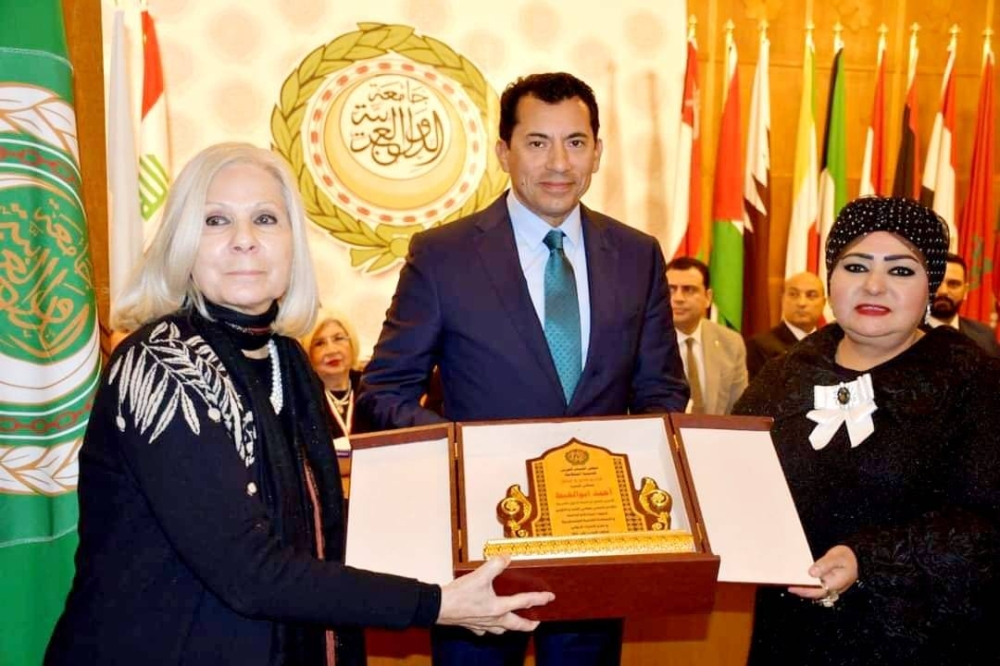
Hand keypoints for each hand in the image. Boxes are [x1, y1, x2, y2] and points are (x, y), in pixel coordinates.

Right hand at [437, 556, 554, 635]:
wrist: (439, 607)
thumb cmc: (458, 595)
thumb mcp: (480, 575)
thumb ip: (495, 564)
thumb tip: (507, 557)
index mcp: (499, 607)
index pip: (525, 602)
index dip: (539, 599)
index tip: (549, 597)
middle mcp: (494, 619)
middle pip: (517, 625)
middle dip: (530, 624)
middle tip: (537, 622)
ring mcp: (483, 625)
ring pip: (502, 629)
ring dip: (511, 627)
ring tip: (515, 623)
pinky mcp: (472, 626)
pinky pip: (486, 630)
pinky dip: (491, 627)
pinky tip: (489, 623)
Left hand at [788, 544, 857, 601]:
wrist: (856, 557)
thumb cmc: (847, 557)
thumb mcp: (837, 558)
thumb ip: (824, 565)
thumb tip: (812, 573)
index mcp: (836, 583)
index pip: (818, 591)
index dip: (805, 591)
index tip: (794, 588)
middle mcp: (833, 588)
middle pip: (815, 593)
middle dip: (802, 591)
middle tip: (789, 586)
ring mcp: (830, 586)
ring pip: (815, 591)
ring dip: (803, 588)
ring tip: (791, 584)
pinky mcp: (828, 583)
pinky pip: (816, 586)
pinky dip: (808, 584)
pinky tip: (799, 581)